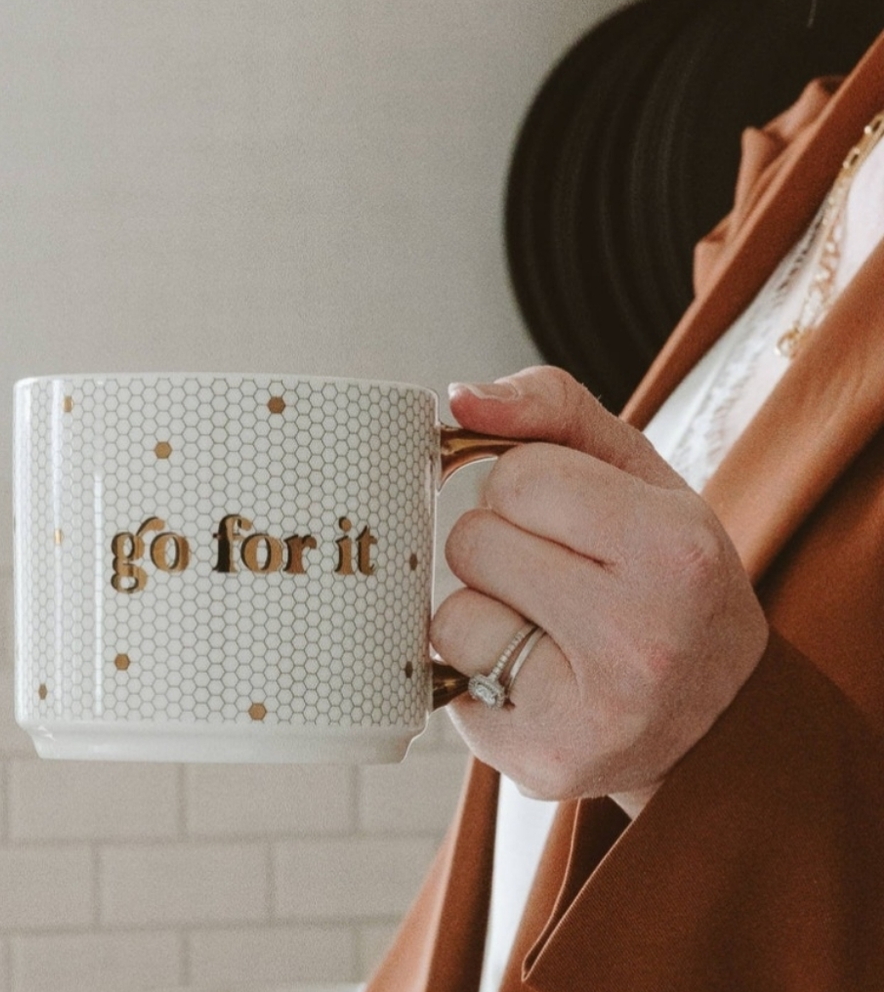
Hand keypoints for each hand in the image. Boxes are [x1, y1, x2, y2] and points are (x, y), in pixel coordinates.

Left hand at [433, 367, 767, 816]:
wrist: (715, 717)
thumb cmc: (669, 580)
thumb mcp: (642, 476)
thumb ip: (554, 410)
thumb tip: (460, 398)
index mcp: (675, 551)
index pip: (516, 476)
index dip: (529, 488)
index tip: (572, 517)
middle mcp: (640, 640)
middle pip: (473, 541)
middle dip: (502, 545)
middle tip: (561, 574)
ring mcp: (589, 715)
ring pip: (450, 614)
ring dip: (484, 608)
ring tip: (548, 628)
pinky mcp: (539, 763)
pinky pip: (446, 680)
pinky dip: (477, 667)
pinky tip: (535, 674)